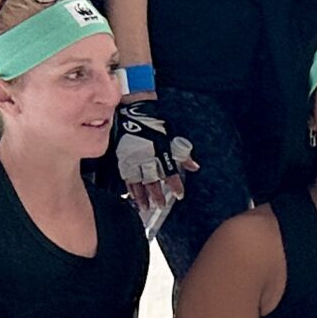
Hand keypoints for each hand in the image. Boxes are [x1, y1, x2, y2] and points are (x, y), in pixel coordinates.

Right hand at [111, 97, 193, 213]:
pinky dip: (129, 188)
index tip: (180, 195)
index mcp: (160, 150)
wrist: (133, 109)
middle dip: (157, 195)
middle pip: (152, 180)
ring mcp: (132, 158)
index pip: (169, 172)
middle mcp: (146, 156)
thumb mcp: (173, 134)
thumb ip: (183, 153)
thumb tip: (194, 166)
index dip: (175, 185)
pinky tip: (132, 196)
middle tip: (160, 206)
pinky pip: (125, 176)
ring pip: (137, 182)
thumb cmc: (154, 121)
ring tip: (146, 207)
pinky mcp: (121, 158)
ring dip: (142, 196)